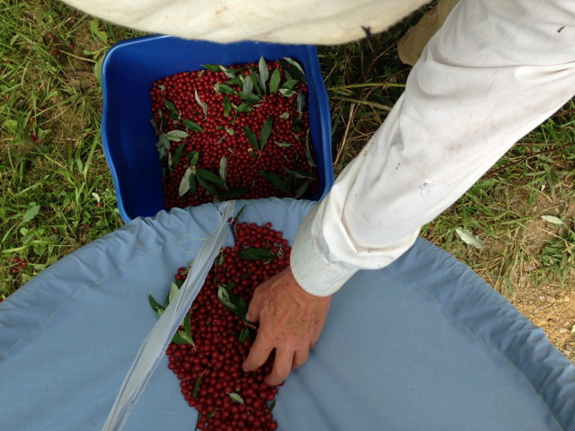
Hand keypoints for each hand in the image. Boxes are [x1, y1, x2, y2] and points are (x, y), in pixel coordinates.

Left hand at [242, 266, 330, 384]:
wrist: (309, 281)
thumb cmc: (281, 287)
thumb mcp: (259, 296)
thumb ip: (253, 311)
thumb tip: (252, 319)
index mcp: (269, 335)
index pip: (256, 359)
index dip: (249, 366)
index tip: (247, 368)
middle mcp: (286, 343)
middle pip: (281, 371)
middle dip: (273, 379)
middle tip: (268, 380)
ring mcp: (303, 340)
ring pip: (298, 362)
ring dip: (291, 366)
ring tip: (287, 364)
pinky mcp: (315, 333)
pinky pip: (309, 347)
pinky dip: (303, 349)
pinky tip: (301, 345)